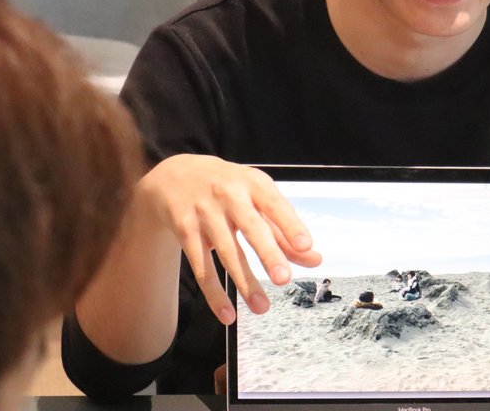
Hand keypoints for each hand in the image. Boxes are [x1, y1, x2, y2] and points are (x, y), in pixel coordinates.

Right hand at [137, 154, 320, 325]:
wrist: (175, 175)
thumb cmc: (228, 188)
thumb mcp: (256, 197)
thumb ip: (284, 229)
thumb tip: (314, 258)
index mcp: (253, 183)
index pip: (275, 204)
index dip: (290, 225)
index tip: (306, 246)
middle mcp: (229, 195)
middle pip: (251, 227)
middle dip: (267, 253)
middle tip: (283, 279)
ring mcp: (205, 213)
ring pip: (227, 252)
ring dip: (245, 282)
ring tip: (262, 307)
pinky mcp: (185, 231)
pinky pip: (201, 267)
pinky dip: (214, 293)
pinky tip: (227, 314)